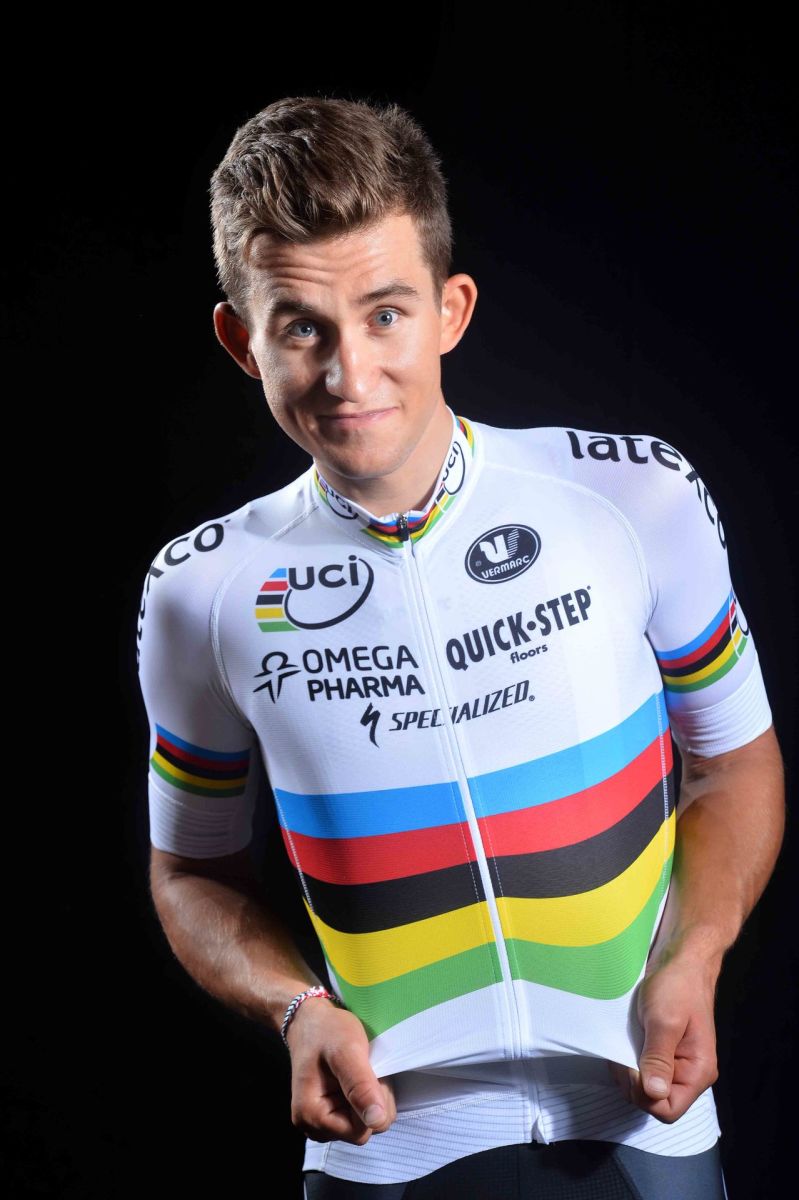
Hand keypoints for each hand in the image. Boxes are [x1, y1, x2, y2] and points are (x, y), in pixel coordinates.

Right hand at [285, 998, 396, 1144]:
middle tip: (366, 1069)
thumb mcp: (347, 1051)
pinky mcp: (329, 1114)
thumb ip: (361, 1087)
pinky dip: (364, 1097)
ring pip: (363, 1125)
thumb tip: (377, 1121)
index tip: (369, 1073)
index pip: (360, 1132)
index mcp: (310, 1115)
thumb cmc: (326, 1031)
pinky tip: (356, 1078)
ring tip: (360, 1072)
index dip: (372, 1104)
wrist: (310, 1020)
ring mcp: (320, 1122)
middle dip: (373, 1101)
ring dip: (370, 1098)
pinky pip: (357, 1117)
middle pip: (362, 1131)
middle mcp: (312, 1127)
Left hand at [609, 951, 719, 1122]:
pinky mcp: (664, 1051)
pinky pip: (643, 1069)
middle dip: (633, 1083)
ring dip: (628, 1072)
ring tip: (621, 1045)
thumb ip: (658, 1059)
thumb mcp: (664, 1021)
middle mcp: (690, 1072)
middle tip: (621, 1054)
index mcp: (698, 1071)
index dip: (644, 1095)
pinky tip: (623, 1043)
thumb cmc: (678, 986)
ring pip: (646, 1086)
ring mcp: (676, 1062)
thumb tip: (653, 1094)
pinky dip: (629, 1061)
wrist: (681, 959)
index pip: (668, 1109)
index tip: (630, 1068)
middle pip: (655, 1101)